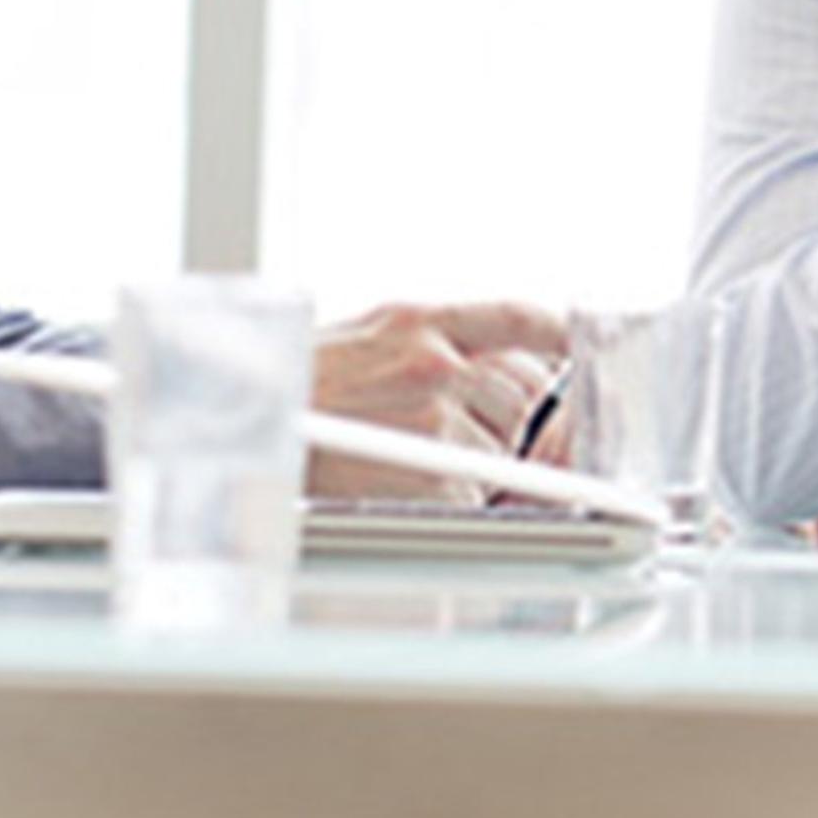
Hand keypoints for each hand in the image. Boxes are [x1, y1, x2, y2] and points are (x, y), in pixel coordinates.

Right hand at [307, 301, 564, 500]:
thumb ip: (428, 340)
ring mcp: (437, 420)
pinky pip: (481, 493)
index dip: (561, 334)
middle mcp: (435, 362)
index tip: (578, 348)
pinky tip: (412, 485)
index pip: (520, 317)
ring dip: (484, 460)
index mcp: (418, 320)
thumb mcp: (362, 337)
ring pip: (509, 445)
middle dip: (512, 414)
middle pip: (526, 389)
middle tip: (464, 430)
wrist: (240, 433)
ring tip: (419, 457)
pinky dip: (461, 500)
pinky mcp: (435, 476)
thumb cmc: (294, 391)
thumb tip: (489, 362)